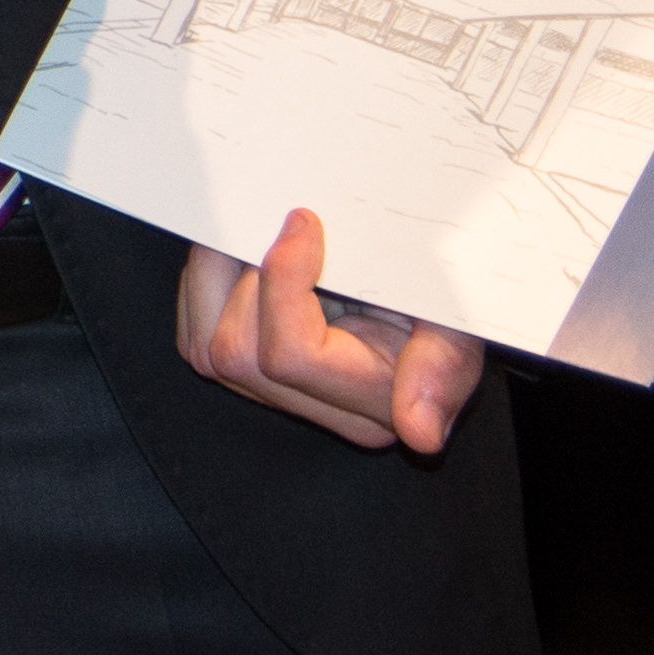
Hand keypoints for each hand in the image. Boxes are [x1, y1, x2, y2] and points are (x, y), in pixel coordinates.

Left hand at [178, 208, 487, 453]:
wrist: (425, 286)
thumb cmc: (443, 296)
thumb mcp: (457, 317)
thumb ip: (443, 368)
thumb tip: (420, 433)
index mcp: (377, 405)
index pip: (292, 356)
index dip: (283, 282)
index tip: (304, 222)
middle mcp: (325, 411)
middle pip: (237, 351)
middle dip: (246, 277)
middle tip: (279, 225)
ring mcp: (280, 398)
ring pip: (204, 348)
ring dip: (218, 279)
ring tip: (260, 238)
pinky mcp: (246, 377)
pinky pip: (196, 337)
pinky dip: (210, 289)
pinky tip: (247, 263)